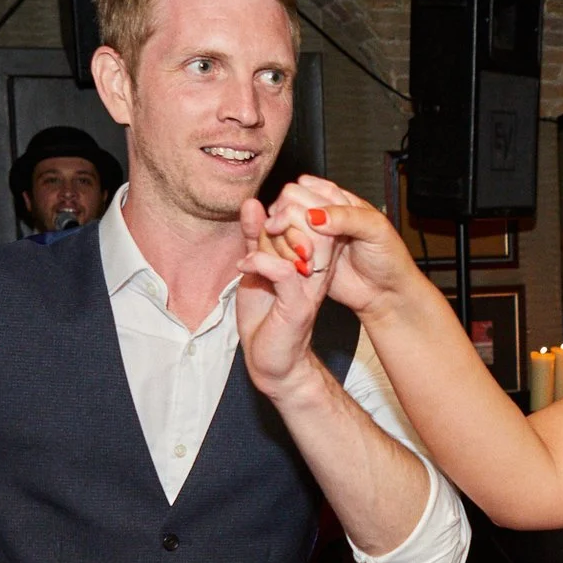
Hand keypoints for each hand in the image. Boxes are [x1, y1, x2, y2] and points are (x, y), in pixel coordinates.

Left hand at [235, 195, 340, 402]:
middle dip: (283, 216)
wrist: (270, 360)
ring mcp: (310, 286)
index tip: (265, 215)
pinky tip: (245, 264)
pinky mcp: (297, 305)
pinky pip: (284, 271)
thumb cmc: (266, 315)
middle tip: (260, 228)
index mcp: (313, 257)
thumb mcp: (257, 266)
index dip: (289, 205)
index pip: (313, 214)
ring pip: (304, 243)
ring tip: (252, 246)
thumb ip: (255, 236)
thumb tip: (252, 203)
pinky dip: (260, 261)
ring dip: (272, 238)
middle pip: (314, 222)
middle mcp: (318, 269)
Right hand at [257, 177, 425, 318]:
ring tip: (307, 257)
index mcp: (338, 200)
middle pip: (286, 205)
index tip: (308, 220)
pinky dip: (285, 256)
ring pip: (279, 227)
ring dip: (287, 241)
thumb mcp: (376, 229)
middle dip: (291, 222)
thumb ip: (346, 216)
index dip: (300, 201)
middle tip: (308, 243)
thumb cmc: (388, 258)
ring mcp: (310, 238)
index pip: (304, 187)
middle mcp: (320, 216)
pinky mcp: (304, 259)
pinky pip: (282, 251)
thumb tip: (314, 215)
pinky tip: (301, 265)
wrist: (386, 293)